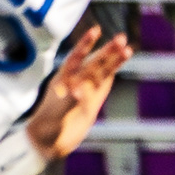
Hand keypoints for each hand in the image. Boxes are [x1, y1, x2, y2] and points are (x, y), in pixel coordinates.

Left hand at [25, 25, 134, 163]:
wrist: (47, 143)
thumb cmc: (46, 127)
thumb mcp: (55, 114)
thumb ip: (68, 101)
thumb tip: (80, 91)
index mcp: (63, 81)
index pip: (76, 58)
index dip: (85, 44)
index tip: (96, 31)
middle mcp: (75, 83)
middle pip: (94, 63)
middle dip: (107, 51)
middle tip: (122, 39)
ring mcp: (85, 93)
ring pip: (102, 73)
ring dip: (114, 62)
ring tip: (128, 49)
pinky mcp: (92, 104)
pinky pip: (103, 86)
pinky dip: (110, 75)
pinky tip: (117, 65)